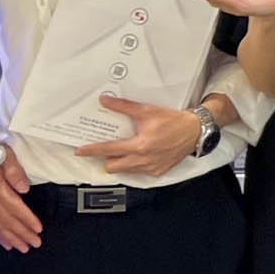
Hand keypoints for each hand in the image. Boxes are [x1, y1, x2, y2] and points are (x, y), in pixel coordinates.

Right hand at [0, 155, 41, 251]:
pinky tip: (7, 244)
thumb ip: (14, 171)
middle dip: (23, 234)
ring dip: (12, 239)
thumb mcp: (4, 155)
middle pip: (8, 222)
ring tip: (24, 248)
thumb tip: (24, 187)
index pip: (15, 209)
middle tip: (36, 243)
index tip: (38, 229)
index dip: (27, 220)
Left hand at [74, 95, 203, 176]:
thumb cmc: (172, 120)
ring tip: (126, 151)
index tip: (80, 151)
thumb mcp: (147, 110)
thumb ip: (124, 107)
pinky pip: (139, 173)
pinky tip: (141, 155)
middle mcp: (143, 160)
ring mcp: (151, 169)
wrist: (194, 131)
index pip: (108, 149)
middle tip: (109, 149)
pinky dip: (135, 165)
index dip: (92, 150)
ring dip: (121, 162)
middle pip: (112, 167)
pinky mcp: (158, 172)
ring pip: (125, 171)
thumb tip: (105, 100)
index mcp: (139, 146)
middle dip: (107, 159)